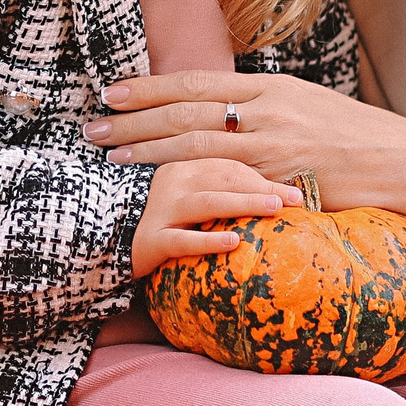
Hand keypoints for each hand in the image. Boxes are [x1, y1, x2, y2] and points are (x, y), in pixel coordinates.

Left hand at [88, 71, 405, 234]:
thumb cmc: (361, 140)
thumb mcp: (310, 108)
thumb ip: (266, 110)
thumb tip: (225, 115)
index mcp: (273, 87)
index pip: (198, 82)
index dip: (151, 87)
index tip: (113, 91)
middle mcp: (269, 109)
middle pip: (186, 111)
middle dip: (134, 118)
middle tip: (92, 126)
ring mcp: (275, 145)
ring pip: (195, 144)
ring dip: (146, 150)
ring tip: (109, 154)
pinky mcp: (284, 179)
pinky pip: (224, 180)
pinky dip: (187, 183)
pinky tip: (158, 189)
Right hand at [131, 159, 304, 279]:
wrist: (109, 240)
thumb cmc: (165, 220)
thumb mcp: (191, 196)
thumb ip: (221, 188)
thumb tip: (275, 194)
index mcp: (184, 164)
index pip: (229, 164)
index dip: (264, 174)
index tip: (296, 188)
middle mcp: (172, 181)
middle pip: (222, 177)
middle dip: (261, 186)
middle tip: (295, 198)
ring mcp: (160, 209)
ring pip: (206, 201)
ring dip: (243, 203)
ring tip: (273, 209)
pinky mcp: (150, 240)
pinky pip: (182, 240)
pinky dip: (208, 240)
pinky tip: (233, 242)